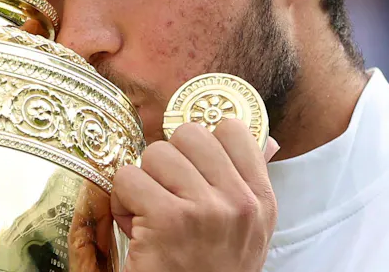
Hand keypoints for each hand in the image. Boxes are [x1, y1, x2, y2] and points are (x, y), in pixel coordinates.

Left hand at [111, 119, 279, 271]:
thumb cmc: (212, 271)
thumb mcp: (246, 230)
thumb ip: (247, 183)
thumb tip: (267, 141)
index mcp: (261, 199)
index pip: (233, 129)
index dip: (202, 143)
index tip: (191, 168)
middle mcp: (240, 202)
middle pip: (188, 134)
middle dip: (167, 161)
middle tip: (166, 194)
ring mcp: (206, 209)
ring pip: (154, 153)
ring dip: (142, 182)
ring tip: (149, 214)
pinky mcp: (169, 220)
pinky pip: (128, 177)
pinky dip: (121, 201)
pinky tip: (134, 227)